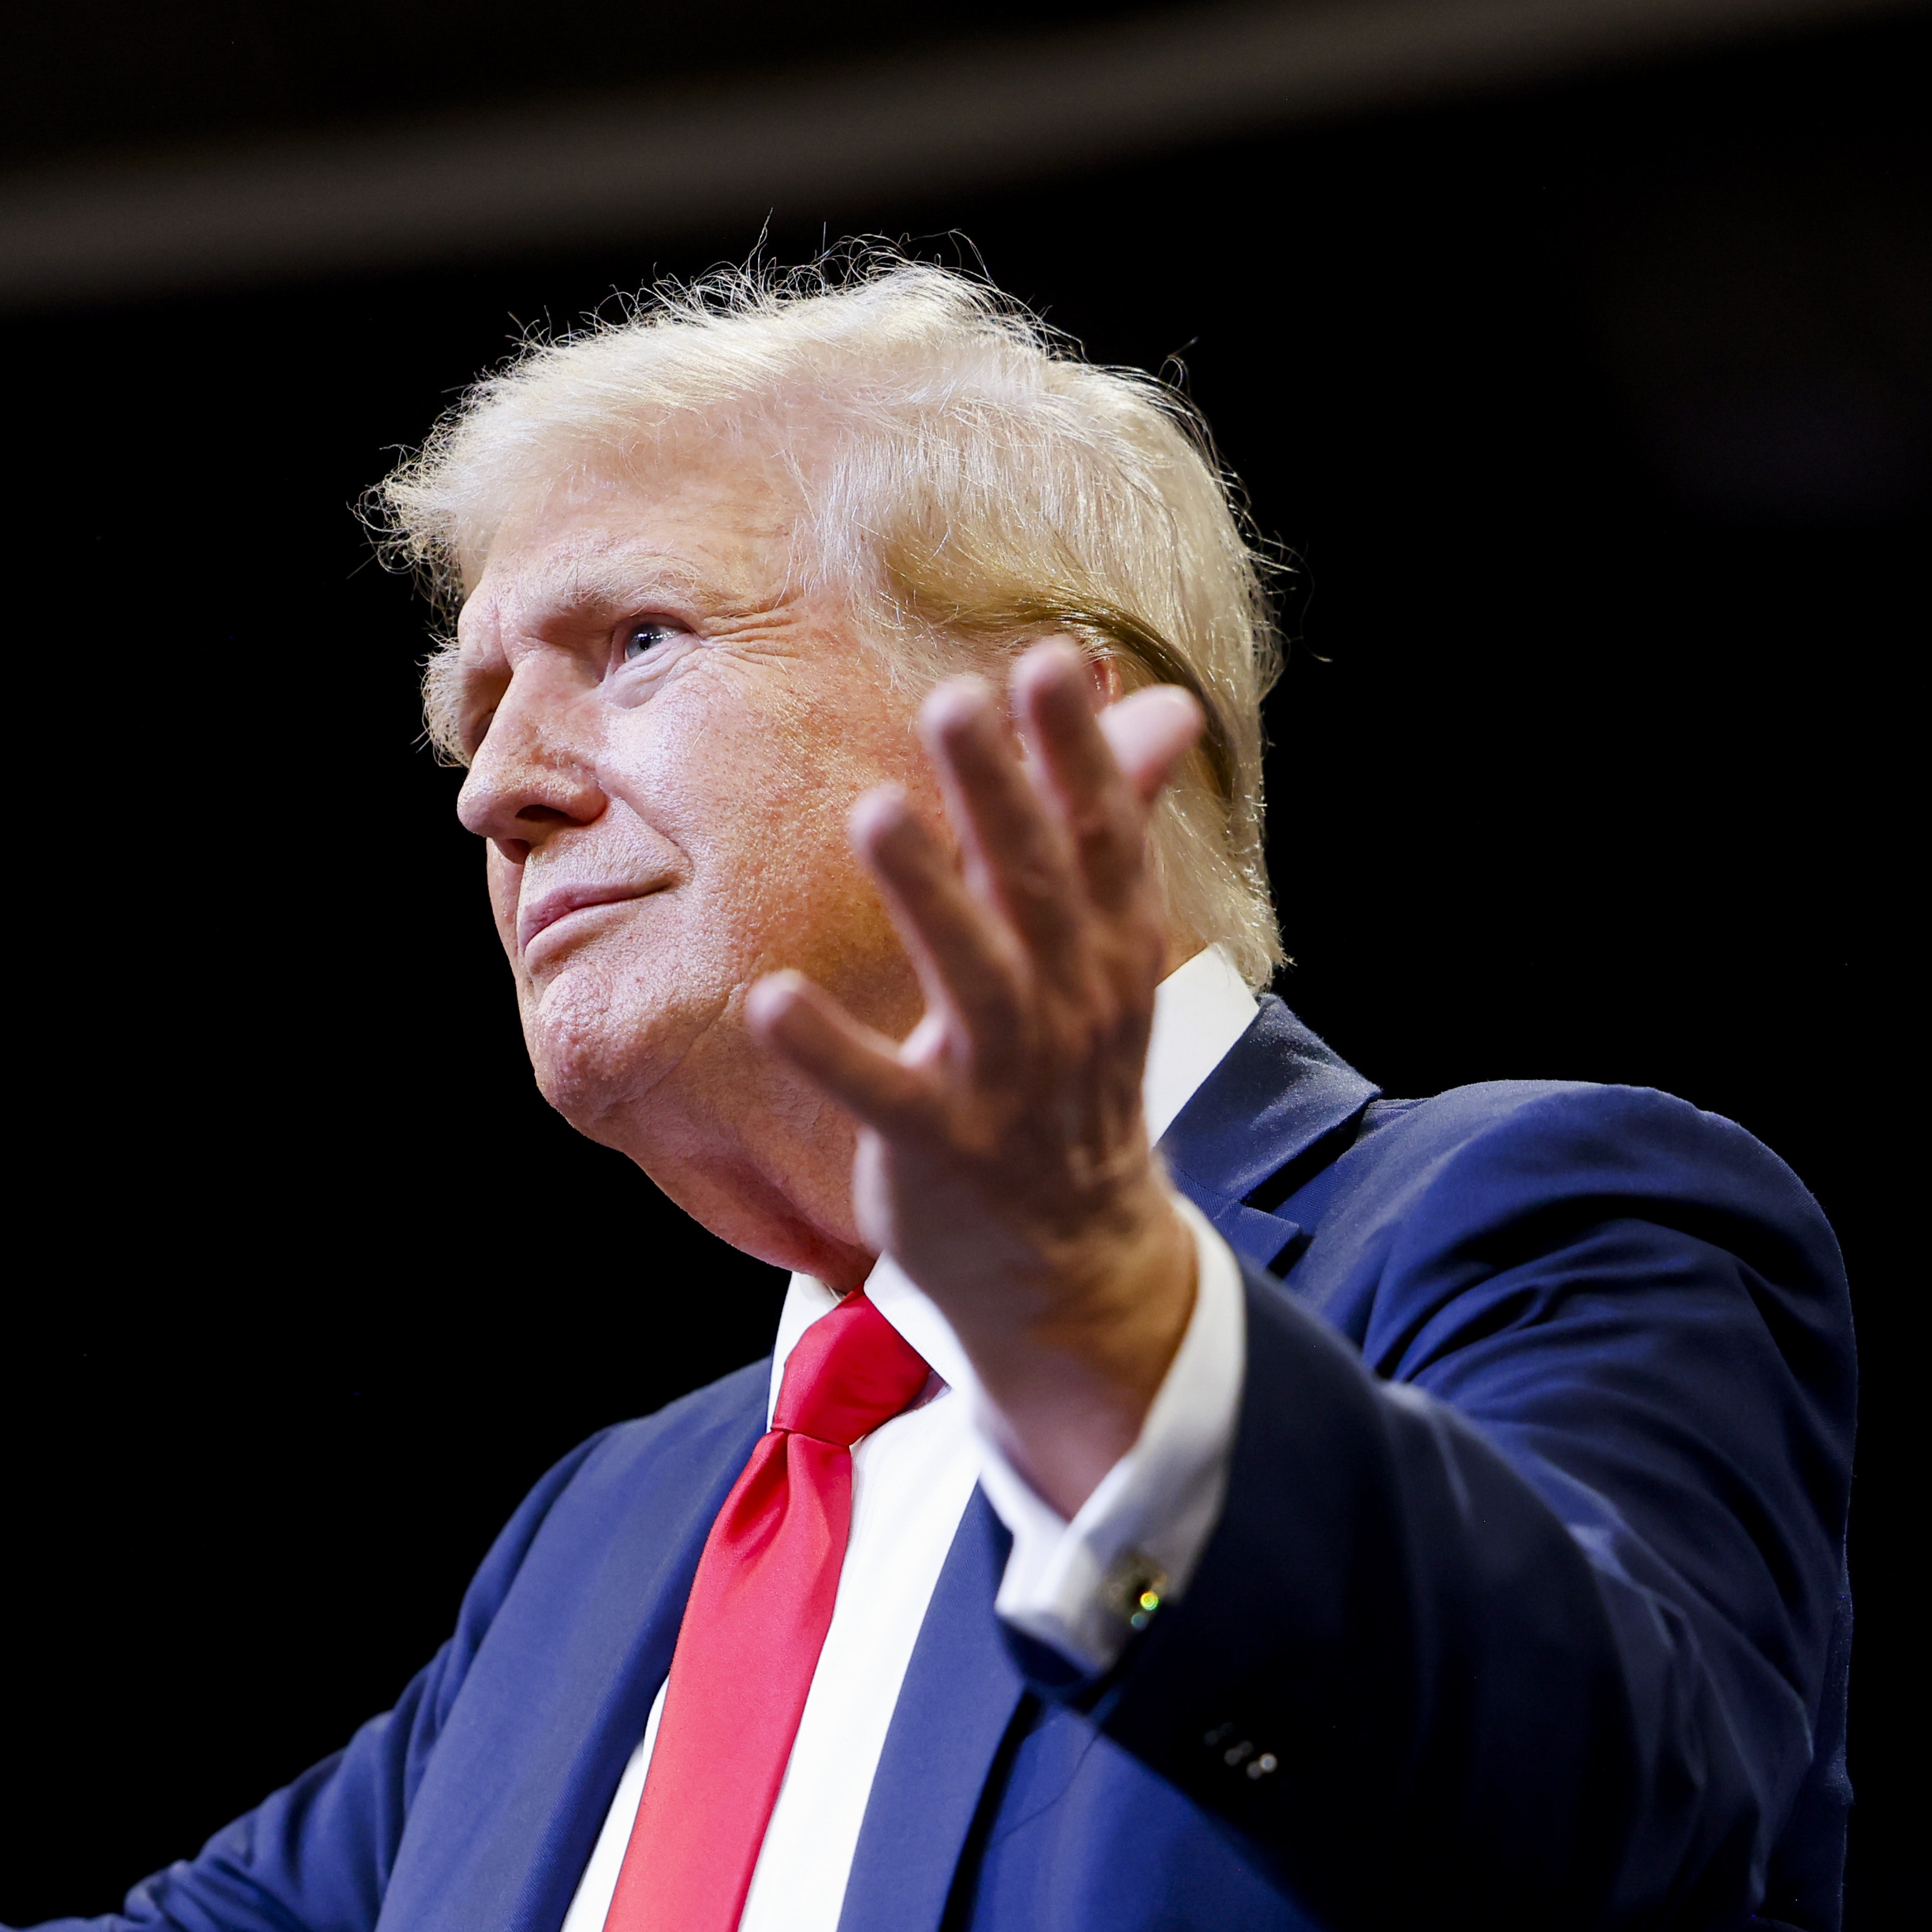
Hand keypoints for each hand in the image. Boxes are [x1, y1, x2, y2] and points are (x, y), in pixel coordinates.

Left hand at [743, 637, 1209, 1514]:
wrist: (1070, 1267)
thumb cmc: (1068, 1085)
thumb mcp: (1105, 961)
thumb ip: (1110, 831)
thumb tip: (1159, 706)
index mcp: (1108, 958)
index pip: (1104, 844)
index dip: (1078, 758)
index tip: (1047, 664)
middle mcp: (1068, 1012)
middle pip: (1038, 892)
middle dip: (1000, 798)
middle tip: (955, 702)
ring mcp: (1005, 1086)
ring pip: (972, 982)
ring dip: (927, 898)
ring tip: (876, 813)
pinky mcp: (939, 1150)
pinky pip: (880, 1094)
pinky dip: (830, 1050)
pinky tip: (772, 1000)